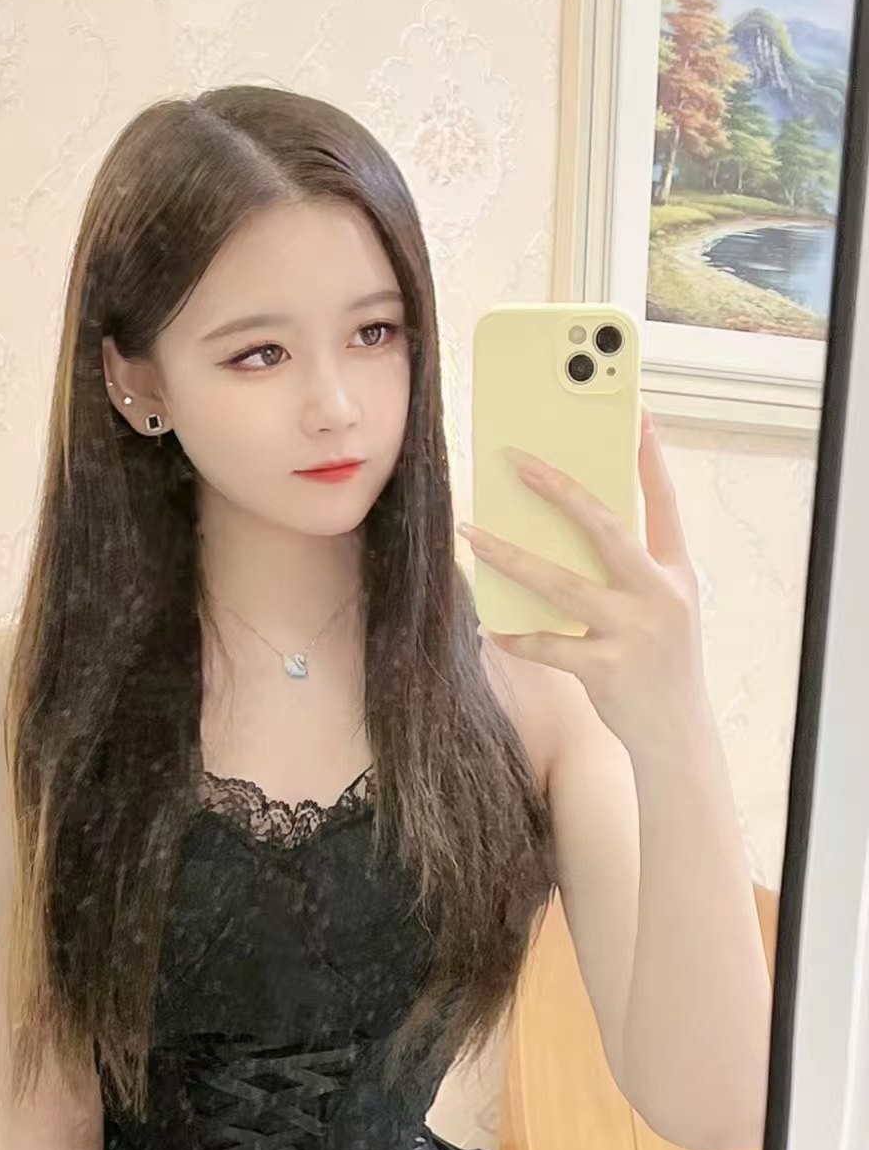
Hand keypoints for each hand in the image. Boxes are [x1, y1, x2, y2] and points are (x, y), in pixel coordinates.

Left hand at [459, 411, 707, 751]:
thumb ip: (632, 571)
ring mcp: (634, 632)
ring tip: (473, 533)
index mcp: (676, 573)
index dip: (650, 457)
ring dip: (511, 557)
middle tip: (517, 461)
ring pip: (561, 583)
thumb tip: (572, 529)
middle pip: (605, 527)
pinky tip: (491, 626)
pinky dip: (516, 636)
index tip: (636, 413)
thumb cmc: (661, 664)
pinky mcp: (607, 669)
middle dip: (559, 489)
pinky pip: (548, 645)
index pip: (664, 502)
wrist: (677, 736)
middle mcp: (659, 595)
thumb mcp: (665, 610)